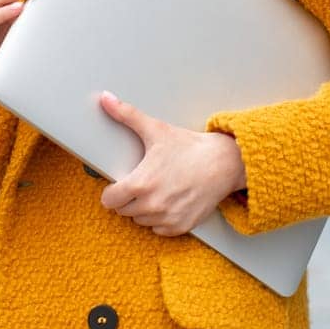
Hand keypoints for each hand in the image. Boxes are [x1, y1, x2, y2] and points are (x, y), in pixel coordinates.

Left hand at [96, 91, 246, 236]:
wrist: (224, 163)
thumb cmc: (190, 147)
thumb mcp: (156, 129)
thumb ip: (126, 114)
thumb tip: (105, 99)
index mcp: (140, 184)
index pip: (109, 201)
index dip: (113, 190)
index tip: (121, 183)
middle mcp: (152, 206)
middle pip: (124, 210)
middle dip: (129, 198)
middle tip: (144, 181)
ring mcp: (167, 218)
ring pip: (141, 220)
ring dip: (145, 209)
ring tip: (159, 189)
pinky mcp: (181, 227)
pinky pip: (159, 230)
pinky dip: (161, 219)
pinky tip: (170, 200)